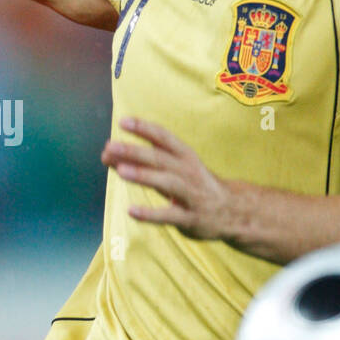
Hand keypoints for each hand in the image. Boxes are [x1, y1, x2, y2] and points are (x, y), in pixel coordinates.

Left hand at [101, 117, 236, 240]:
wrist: (232, 210)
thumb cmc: (193, 185)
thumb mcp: (171, 170)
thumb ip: (140, 163)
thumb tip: (107, 154)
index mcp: (184, 155)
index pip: (163, 137)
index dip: (143, 128)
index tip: (122, 121)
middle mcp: (188, 171)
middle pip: (160, 158)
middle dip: (135, 151)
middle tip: (111, 146)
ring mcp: (191, 194)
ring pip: (166, 182)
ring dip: (144, 176)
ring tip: (121, 170)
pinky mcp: (190, 218)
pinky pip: (169, 215)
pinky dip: (150, 213)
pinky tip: (131, 211)